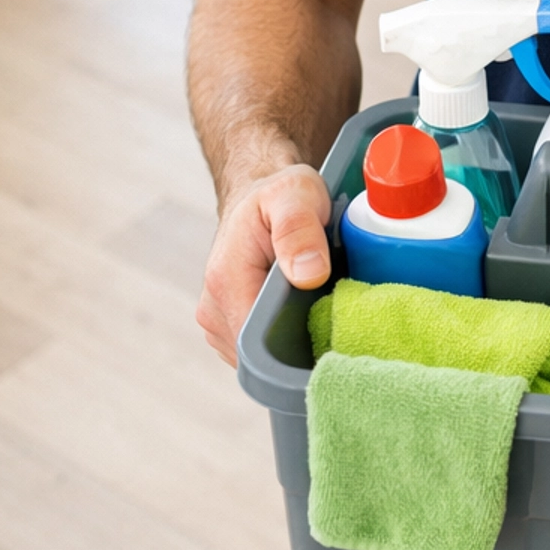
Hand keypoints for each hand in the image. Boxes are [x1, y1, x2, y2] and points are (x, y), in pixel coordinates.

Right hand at [197, 163, 331, 367]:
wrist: (260, 194)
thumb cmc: (277, 194)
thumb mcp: (295, 195)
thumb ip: (299, 231)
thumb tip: (309, 274)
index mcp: (226, 281)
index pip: (257, 345)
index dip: (294, 349)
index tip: (329, 338)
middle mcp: (214, 308)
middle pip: (261, 356)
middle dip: (298, 347)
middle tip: (335, 321)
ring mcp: (219, 320)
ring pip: (261, 356)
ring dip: (292, 343)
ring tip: (320, 311)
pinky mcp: (230, 326)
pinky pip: (260, 348)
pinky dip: (284, 338)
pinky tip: (305, 315)